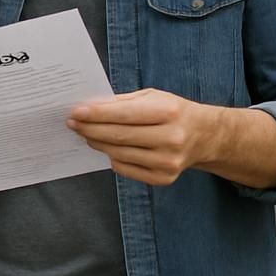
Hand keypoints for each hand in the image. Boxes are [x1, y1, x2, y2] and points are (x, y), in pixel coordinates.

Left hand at [67, 88, 218, 186]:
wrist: (203, 136)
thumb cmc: (172, 112)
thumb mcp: (152, 97)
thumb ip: (121, 102)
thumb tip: (88, 108)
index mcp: (168, 112)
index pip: (123, 114)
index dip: (96, 114)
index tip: (75, 112)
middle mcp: (171, 138)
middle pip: (118, 136)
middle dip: (90, 129)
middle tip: (72, 123)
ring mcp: (168, 161)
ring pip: (119, 154)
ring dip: (97, 143)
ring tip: (86, 134)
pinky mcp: (163, 178)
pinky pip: (125, 168)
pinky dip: (112, 157)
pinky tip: (106, 147)